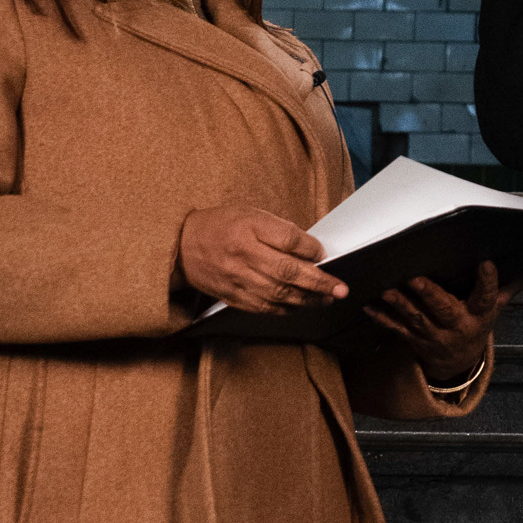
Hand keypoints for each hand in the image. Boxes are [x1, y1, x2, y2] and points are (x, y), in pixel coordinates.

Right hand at [177, 209, 346, 313]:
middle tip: (340, 288)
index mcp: (247, 228)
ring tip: (326, 298)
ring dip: (307, 299)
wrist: (182, 246)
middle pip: (287, 271)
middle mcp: (242, 255)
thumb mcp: (250, 213)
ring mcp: (236, 279)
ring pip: (278, 294)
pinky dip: (285, 309)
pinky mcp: (232, 296)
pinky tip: (299, 306)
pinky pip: (263, 307)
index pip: (287, 239)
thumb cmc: (220, 226)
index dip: (310, 249)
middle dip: (319, 282)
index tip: (324, 254)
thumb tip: (310, 249)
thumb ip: (279, 230)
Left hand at [365, 259, 507, 393]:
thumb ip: (515, 283)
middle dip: (430, 295)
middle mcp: (457, 327)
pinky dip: (382, 318)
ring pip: (417, 319)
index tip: (486, 263)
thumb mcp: (498, 307)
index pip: (488, 298)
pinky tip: (369, 305)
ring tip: (387, 289)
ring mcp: (434, 336)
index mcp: (480, 316)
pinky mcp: (414, 340)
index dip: (488, 282)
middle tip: (416, 279)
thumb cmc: (478, 323)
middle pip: (445, 310)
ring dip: (401, 305)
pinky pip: (397, 330)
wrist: (458, 364)